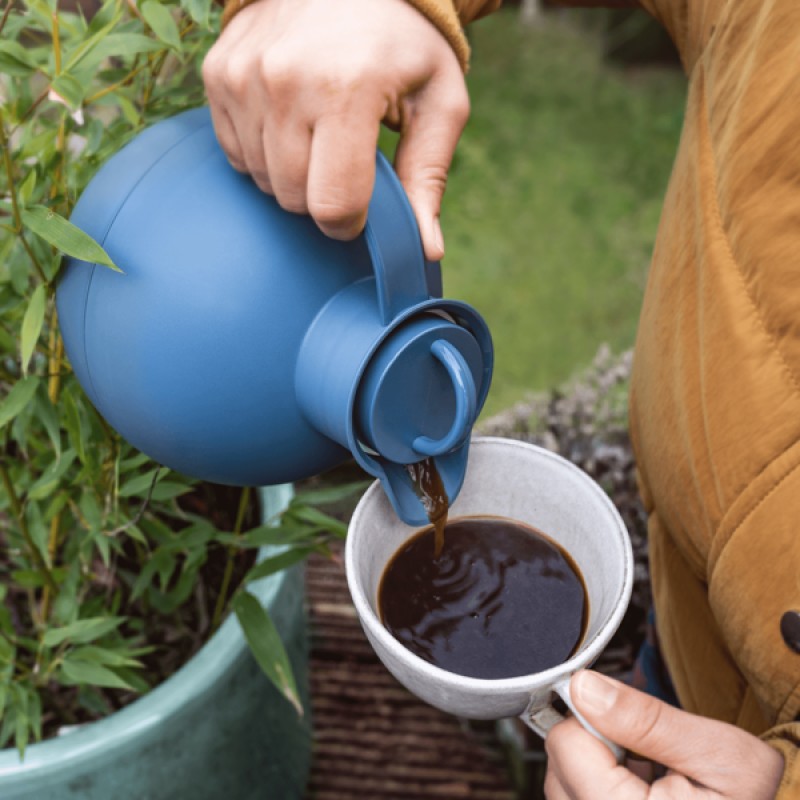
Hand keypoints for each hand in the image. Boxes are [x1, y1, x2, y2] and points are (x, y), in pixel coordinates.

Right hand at [202, 0, 468, 259]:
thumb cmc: (404, 43)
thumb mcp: (439, 102)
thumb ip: (428, 177)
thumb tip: (426, 249)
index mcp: (348, 89)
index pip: (333, 205)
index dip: (352, 223)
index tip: (364, 207)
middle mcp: (286, 80)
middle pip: (294, 200)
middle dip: (322, 199)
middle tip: (346, 162)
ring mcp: (244, 75)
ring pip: (262, 181)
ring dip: (293, 177)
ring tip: (320, 134)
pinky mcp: (219, 73)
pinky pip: (236, 153)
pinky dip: (264, 153)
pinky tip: (291, 121)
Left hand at [544, 671, 783, 798]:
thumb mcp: (719, 753)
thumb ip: (645, 719)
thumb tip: (583, 687)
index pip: (565, 746)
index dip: (592, 719)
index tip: (625, 717)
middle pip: (558, 769)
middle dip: (592, 745)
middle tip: (644, 749)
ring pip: (564, 789)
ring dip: (595, 769)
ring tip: (649, 773)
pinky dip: (600, 789)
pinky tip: (643, 791)